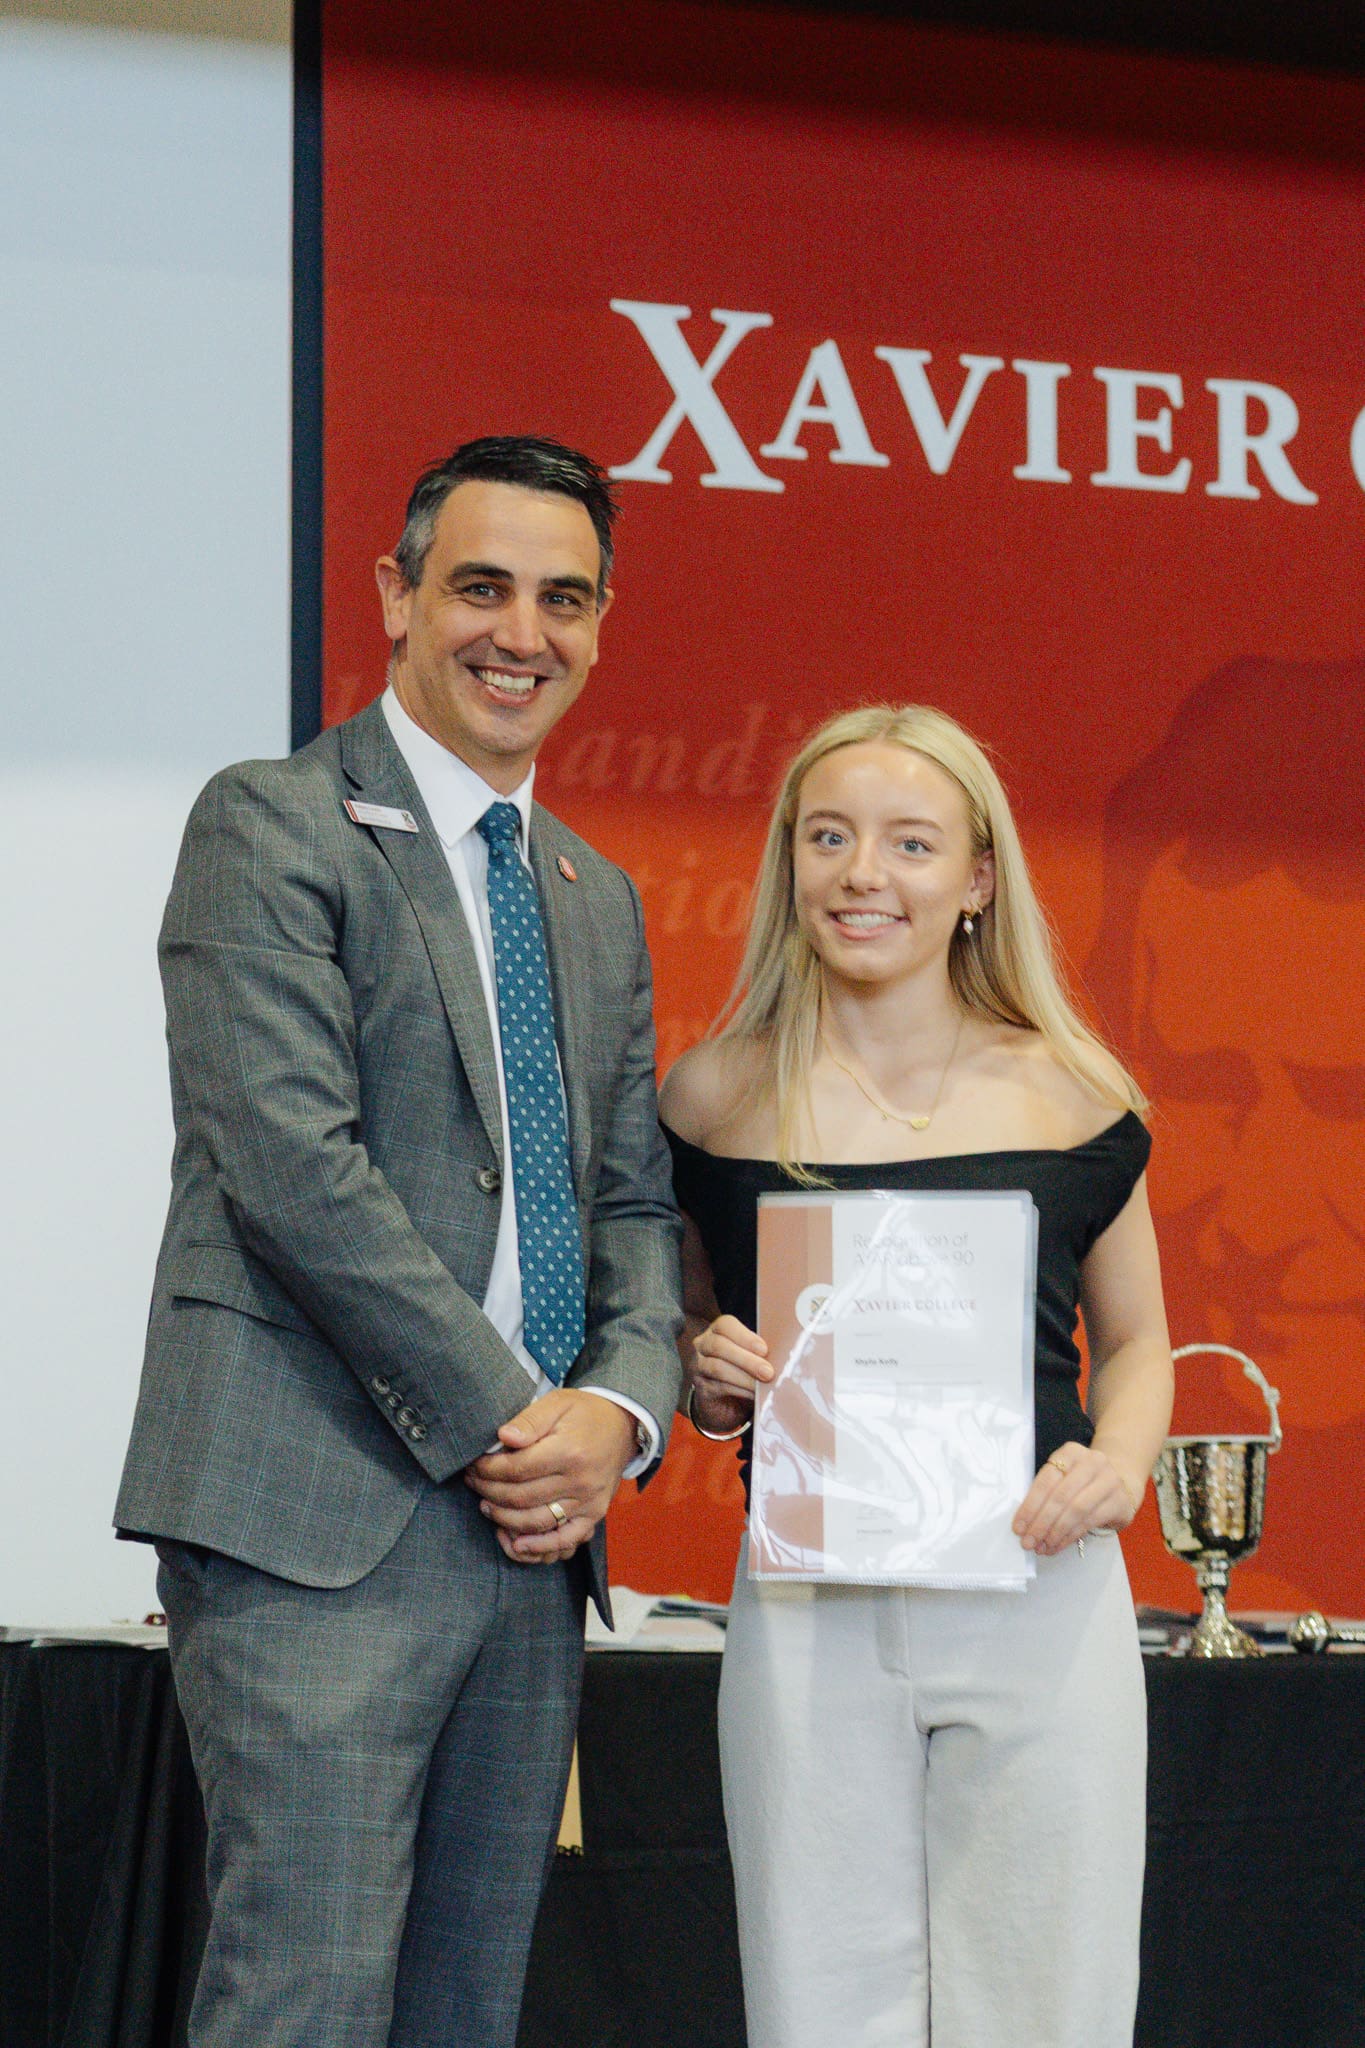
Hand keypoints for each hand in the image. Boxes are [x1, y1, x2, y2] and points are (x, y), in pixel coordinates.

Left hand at [463, 1389, 636, 1564]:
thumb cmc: (584, 1413)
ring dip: (504, 1518)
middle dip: (489, 1491)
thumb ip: (528, 1420)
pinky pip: (565, 1539)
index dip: (488, 1470)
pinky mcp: (594, 1514)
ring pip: (536, 1521)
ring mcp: (589, 1501)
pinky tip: (516, 1544)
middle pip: (521, 1497)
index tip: (473, 1465)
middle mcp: (580, 1480)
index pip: (516, 1469)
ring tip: (485, 1505)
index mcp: (569, 1451)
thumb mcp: (557, 1403)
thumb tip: (502, 1437)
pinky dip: (540, 1546)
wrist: (622, 1425)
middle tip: (473, 1482)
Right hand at [687, 1314, 771, 1435]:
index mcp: (717, 1330)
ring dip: (744, 1377)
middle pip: (719, 1346)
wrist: (726, 1401)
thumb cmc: (743, 1371)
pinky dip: (740, 1390)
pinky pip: (719, 1387)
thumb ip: (760, 1351)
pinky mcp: (701, 1388)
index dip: (744, 1336)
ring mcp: (698, 1366)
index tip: (764, 1349)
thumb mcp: (751, 1355)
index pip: (725, 1325)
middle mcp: (703, 1345)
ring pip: (718, 1367)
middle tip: (768, 1372)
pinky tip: (753, 1394)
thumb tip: (782, 1353)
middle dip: (747, 1359)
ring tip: (763, 1385)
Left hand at [1013, 1442, 1139, 1556]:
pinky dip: (1070, 1536)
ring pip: (1075, 1510)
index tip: (1018, 1528)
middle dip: (1041, 1523)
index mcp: (1071, 1452)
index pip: (1046, 1480)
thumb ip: (1046, 1493)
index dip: (1029, 1506)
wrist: (1123, 1477)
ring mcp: (1109, 1480)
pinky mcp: (1120, 1501)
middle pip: (1060, 1497)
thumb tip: (1024, 1524)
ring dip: (1055, 1532)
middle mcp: (1092, 1462)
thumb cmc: (1083, 1481)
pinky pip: (1090, 1521)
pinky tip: (1058, 1545)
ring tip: (1042, 1547)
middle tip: (1028, 1542)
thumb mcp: (1064, 1476)